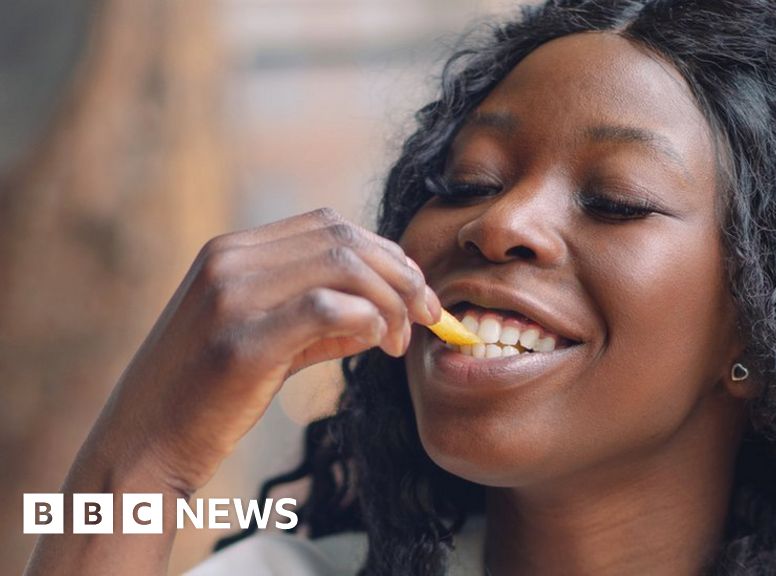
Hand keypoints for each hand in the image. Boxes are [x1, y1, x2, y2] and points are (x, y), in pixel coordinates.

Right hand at [95, 207, 439, 494]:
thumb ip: (322, 321)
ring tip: (399, 340)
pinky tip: (376, 344)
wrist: (145, 446)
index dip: (385, 253)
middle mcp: (229, 260)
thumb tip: (385, 313)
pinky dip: (367, 321)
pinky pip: (327, 309)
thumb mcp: (266, 340)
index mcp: (232, 250)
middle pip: (344, 238)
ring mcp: (230, 297)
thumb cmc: (209, 396)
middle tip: (429, 314)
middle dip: (401, 274)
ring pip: (343, 266)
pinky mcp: (240, 342)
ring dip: (390, 300)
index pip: (329, 225)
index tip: (415, 291)